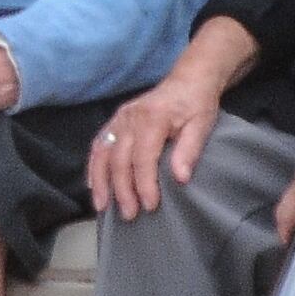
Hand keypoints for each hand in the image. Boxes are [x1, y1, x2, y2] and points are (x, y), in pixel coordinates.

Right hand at [89, 64, 229, 221]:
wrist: (187, 81)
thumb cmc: (195, 105)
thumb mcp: (201, 125)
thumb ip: (190, 150)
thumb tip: (180, 178)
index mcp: (152, 118)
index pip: (143, 157)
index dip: (144, 184)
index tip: (150, 205)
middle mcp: (130, 118)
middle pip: (120, 160)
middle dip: (122, 190)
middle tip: (130, 214)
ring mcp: (119, 119)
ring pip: (102, 154)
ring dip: (100, 182)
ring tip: (102, 206)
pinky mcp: (115, 121)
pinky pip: (98, 145)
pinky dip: (93, 167)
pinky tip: (93, 185)